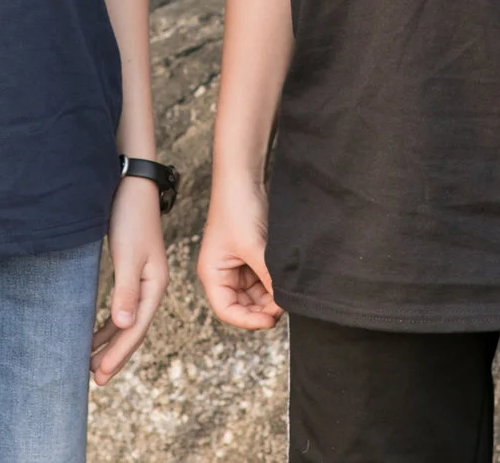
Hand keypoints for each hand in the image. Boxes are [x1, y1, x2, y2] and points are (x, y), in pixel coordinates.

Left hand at [91, 176, 168, 384]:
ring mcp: (142, 279)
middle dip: (115, 355)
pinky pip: (121, 306)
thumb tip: (123, 325)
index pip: (136, 328)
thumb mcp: (128, 254)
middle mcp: (151, 286)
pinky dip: (108, 324)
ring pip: (126, 320)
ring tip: (92, 364)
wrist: (132, 183)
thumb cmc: (130, 215)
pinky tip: (96, 333)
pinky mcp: (131, 270)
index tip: (100, 375)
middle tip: (96, 379)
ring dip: (110, 342)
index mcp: (155, 285)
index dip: (118, 354)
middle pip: (133, 329)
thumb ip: (126, 290)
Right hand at [196, 172, 279, 329]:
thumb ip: (268, 277)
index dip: (248, 321)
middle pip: (242, 305)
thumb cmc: (236, 208)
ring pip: (255, 294)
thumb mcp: (254, 248)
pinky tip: (285, 281)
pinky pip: (262, 278)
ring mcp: (237, 265)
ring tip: (287, 292)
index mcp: (212, 274)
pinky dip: (273, 283)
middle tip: (285, 305)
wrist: (244, 178)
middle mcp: (222, 272)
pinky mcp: (251, 255)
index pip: (227, 310)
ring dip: (270, 296)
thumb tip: (284, 301)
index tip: (271, 321)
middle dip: (263, 308)